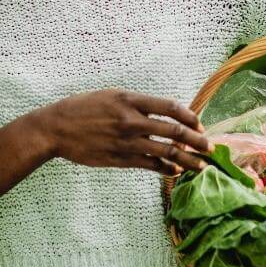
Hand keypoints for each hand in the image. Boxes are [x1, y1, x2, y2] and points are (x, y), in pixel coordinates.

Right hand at [36, 88, 210, 175]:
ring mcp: (126, 142)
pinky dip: (165, 168)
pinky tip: (175, 171)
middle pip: (174, 131)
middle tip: (210, 148)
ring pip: (165, 152)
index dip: (189, 116)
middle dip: (196, 141)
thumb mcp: (110, 95)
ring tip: (201, 167)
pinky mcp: (119, 159)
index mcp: (129, 100)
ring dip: (187, 160)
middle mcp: (130, 120)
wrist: (55, 128)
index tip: (199, 124)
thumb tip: (162, 114)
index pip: (170, 107)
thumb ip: (135, 104)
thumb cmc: (82, 108)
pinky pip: (149, 165)